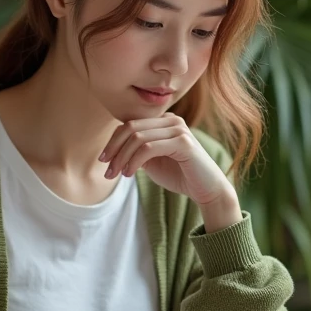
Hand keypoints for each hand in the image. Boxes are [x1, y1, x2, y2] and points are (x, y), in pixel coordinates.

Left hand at [98, 115, 240, 230]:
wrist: (207, 190)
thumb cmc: (179, 175)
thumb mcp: (152, 161)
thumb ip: (136, 151)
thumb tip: (113, 149)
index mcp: (163, 121)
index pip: (130, 124)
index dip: (113, 142)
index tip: (103, 161)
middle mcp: (171, 120)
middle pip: (131, 128)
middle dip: (114, 149)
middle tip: (107, 170)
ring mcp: (178, 129)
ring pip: (138, 138)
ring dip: (122, 158)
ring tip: (117, 175)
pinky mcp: (183, 142)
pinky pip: (149, 148)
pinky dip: (134, 161)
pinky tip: (129, 174)